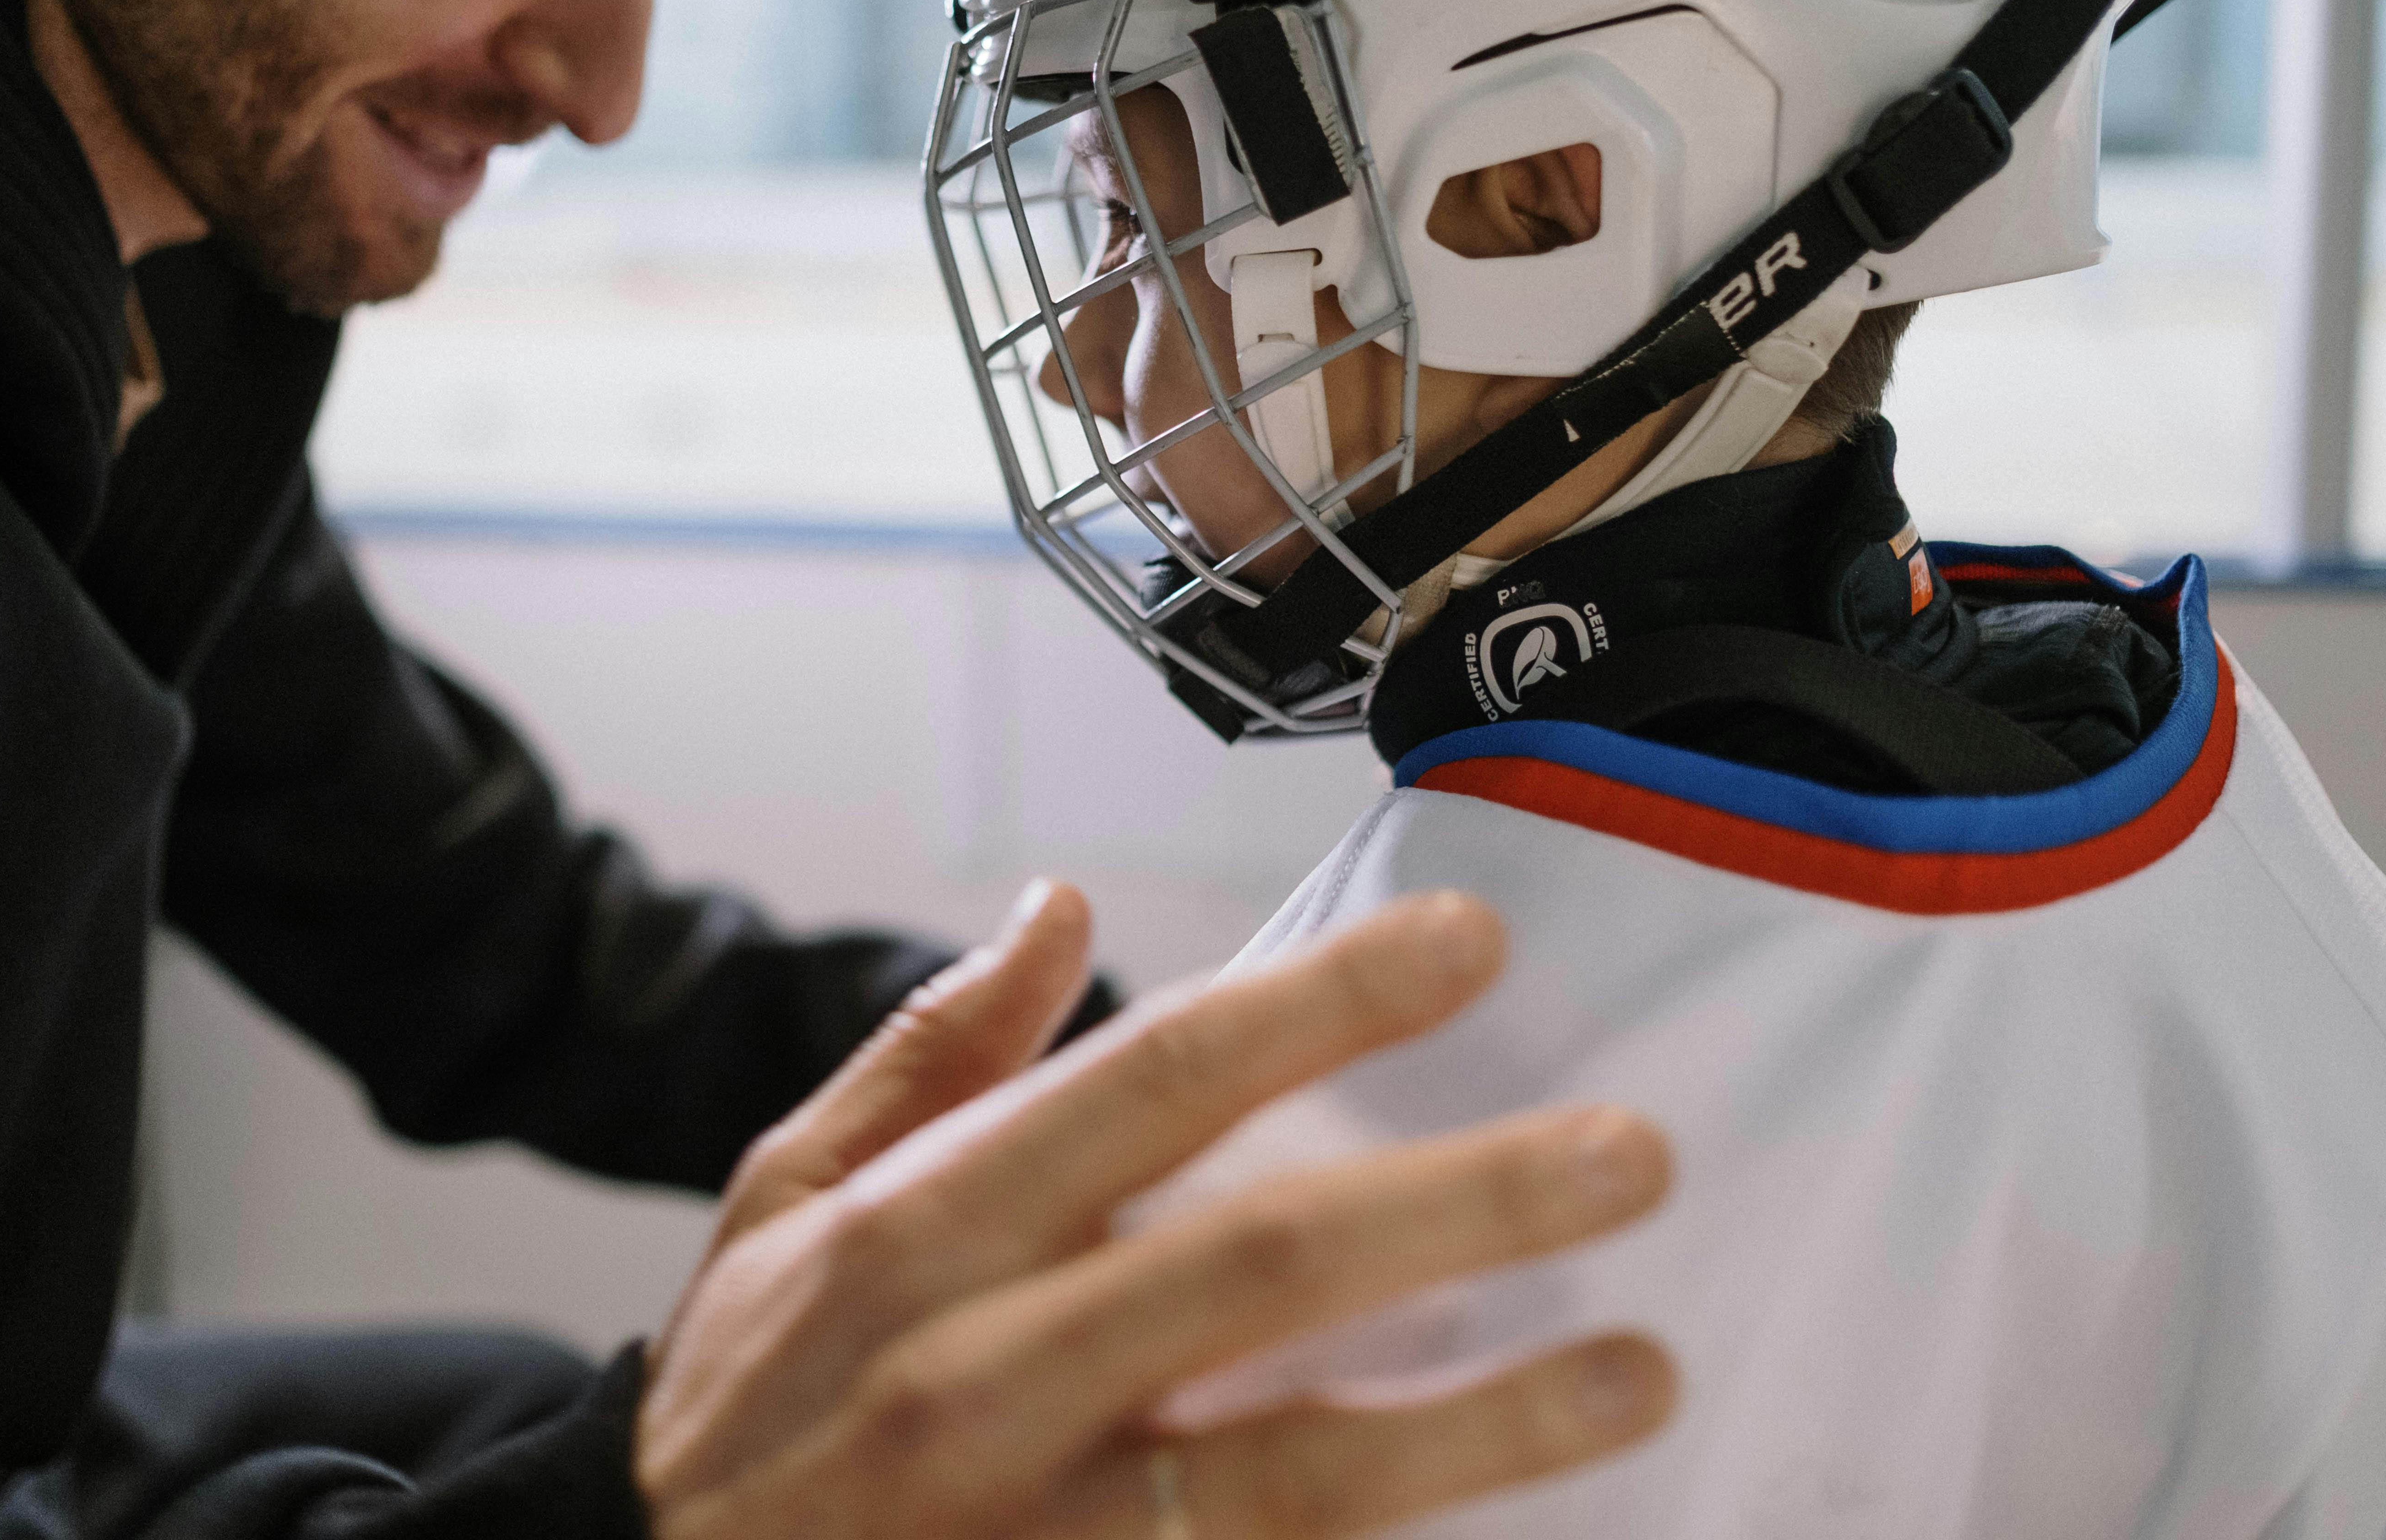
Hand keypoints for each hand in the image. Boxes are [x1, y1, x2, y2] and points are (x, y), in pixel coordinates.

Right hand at [637, 882, 1675, 1538]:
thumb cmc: (745, 1399)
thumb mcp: (778, 1198)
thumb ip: (926, 1056)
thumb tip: (1055, 907)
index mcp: (915, 1233)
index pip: (1151, 1082)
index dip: (1321, 1004)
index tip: (1466, 943)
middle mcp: (983, 1375)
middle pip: (1256, 1267)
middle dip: (1456, 1202)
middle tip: (1628, 1151)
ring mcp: (1040, 1531)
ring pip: (1292, 1471)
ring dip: (1483, 1423)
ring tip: (1640, 1368)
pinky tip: (1525, 1530)